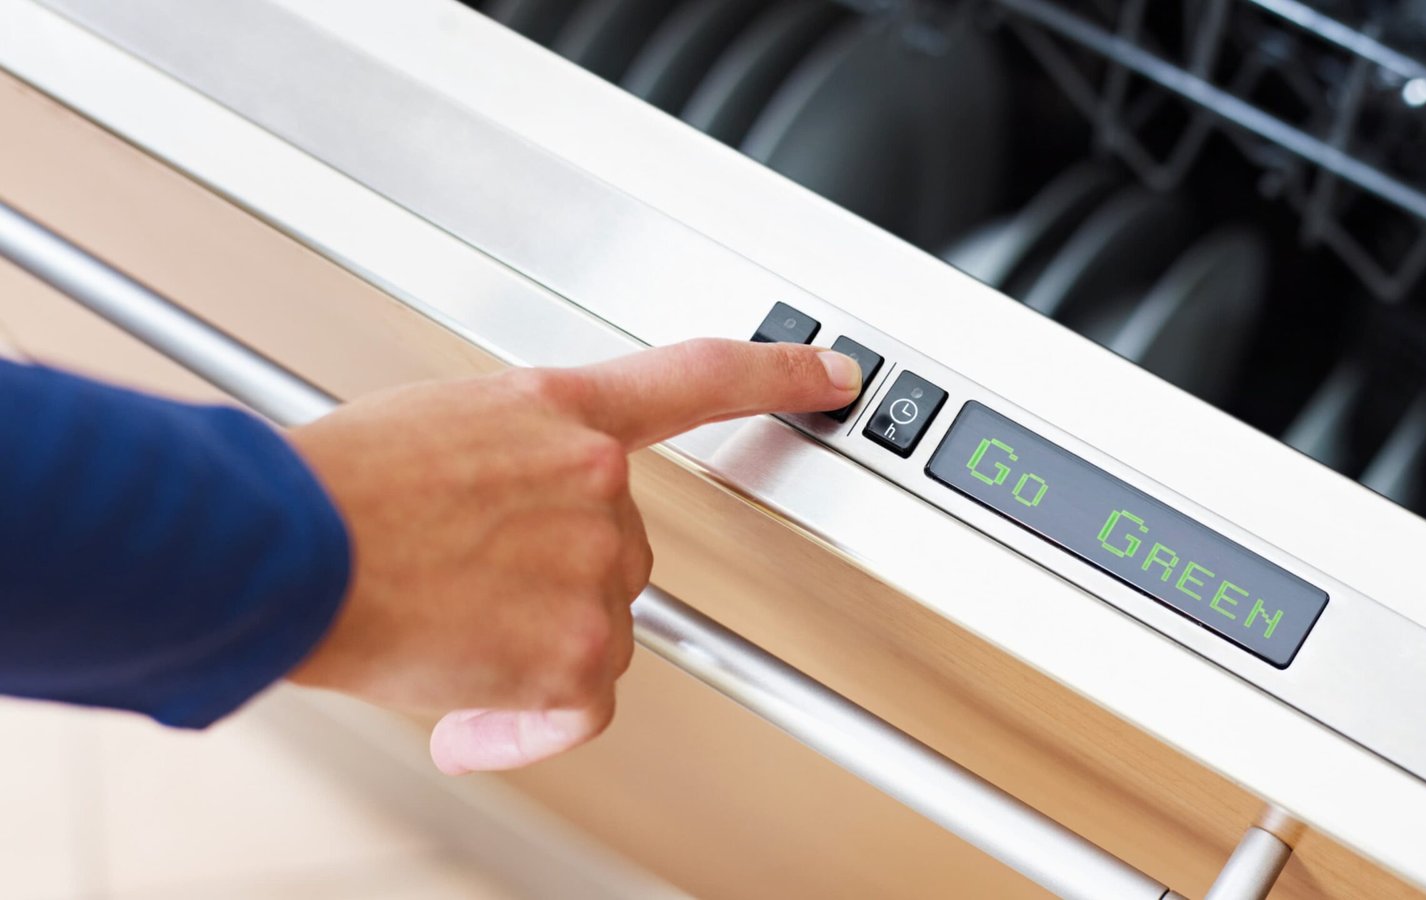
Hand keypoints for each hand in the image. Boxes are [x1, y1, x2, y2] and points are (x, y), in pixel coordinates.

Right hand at [286, 338, 860, 773]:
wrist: (282, 546)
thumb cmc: (335, 489)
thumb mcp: (441, 428)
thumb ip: (516, 460)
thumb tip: (522, 516)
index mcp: (563, 411)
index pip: (700, 378)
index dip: (778, 373)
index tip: (832, 374)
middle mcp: (595, 483)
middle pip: (619, 551)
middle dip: (555, 577)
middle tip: (470, 584)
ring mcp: (591, 568)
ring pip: (596, 629)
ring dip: (531, 648)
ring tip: (443, 635)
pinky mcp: (573, 653)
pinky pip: (578, 707)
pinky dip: (525, 725)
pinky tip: (470, 718)